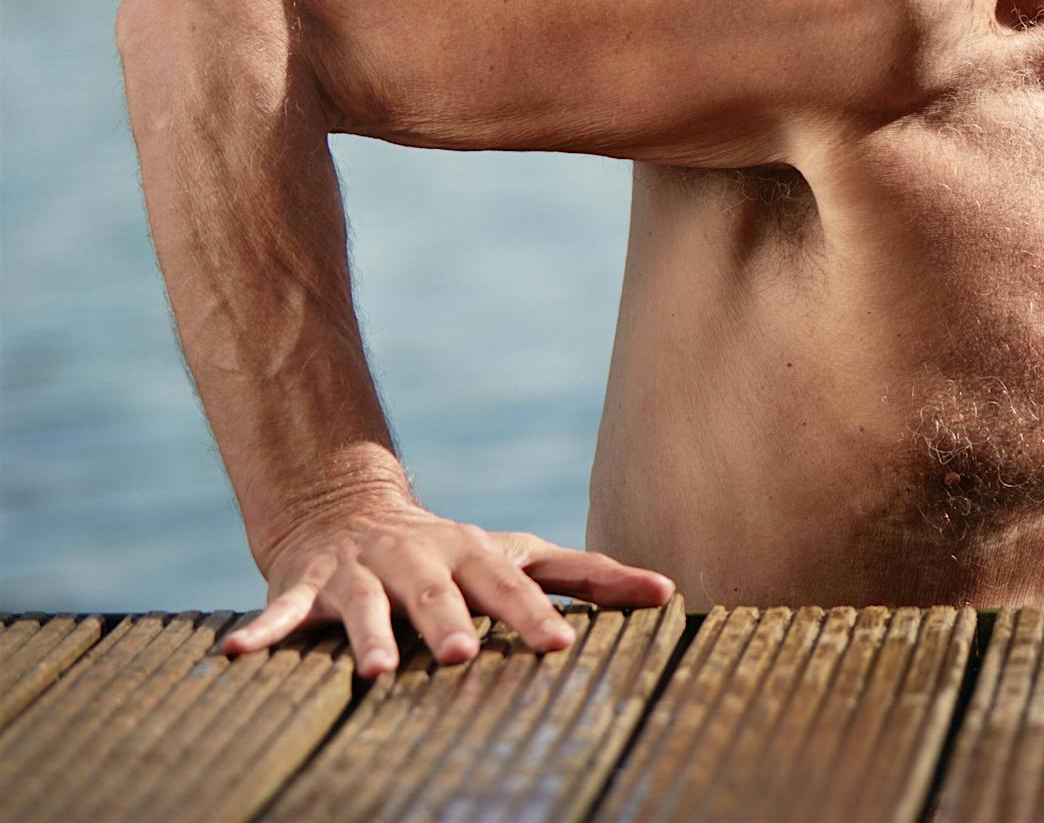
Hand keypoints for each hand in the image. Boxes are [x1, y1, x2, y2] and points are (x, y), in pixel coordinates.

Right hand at [222, 495, 675, 677]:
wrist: (350, 509)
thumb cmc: (452, 553)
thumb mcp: (514, 555)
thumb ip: (585, 576)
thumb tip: (670, 591)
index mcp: (474, 555)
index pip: (516, 583)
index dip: (539, 612)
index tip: (566, 646)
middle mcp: (421, 560)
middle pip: (441, 594)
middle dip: (454, 622)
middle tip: (464, 656)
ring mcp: (362, 572)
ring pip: (366, 605)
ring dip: (368, 635)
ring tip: (372, 670)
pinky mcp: (307, 587)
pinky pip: (280, 613)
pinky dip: (260, 632)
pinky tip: (237, 654)